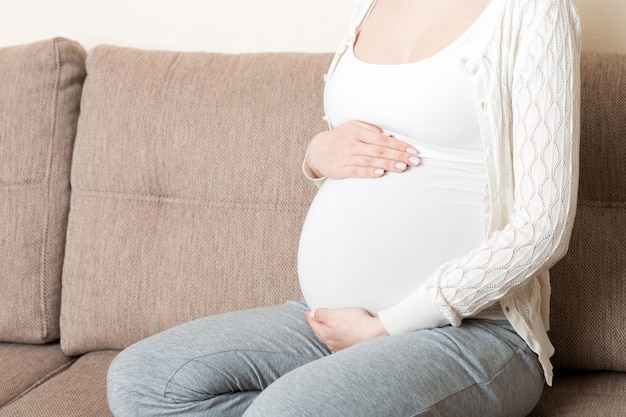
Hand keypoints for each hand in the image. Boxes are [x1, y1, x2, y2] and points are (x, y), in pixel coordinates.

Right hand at [304, 121, 419, 178]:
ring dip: (387, 164)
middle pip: (379, 150)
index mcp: (357, 131)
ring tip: (402, 167)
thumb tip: (389, 136)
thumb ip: (370, 129)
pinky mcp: (339, 169)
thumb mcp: (352, 127)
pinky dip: (368, 172)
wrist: (316, 150)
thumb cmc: (340, 138)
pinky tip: (380, 173)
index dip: (398, 145)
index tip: (412, 150)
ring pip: (370, 160)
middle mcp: (352, 143)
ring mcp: (345, 156)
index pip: (382, 138)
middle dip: (398, 155)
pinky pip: (356, 171)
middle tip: (414, 161)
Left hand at [306, 307, 388, 352]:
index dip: (310, 316)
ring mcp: (340, 348)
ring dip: (324, 333)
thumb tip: (312, 314)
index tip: (308, 311)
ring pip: (328, 340)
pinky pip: (338, 346)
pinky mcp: (350, 350)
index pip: (314, 324)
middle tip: (313, 318)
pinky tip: (337, 341)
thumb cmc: (356, 323)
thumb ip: (322, 314)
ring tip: (324, 328)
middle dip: (316, 325)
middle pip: (320, 332)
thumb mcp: (335, 314)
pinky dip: (334, 341)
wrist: (376, 334)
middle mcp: (331, 343)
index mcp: (325, 334)